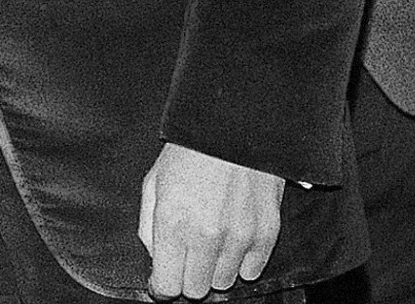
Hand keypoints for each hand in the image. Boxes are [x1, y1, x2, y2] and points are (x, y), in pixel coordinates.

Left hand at [137, 141, 282, 298]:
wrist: (233, 127)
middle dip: (187, 276)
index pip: (167, 287)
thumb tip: (155, 260)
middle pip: (195, 290)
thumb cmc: (189, 153)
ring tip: (211, 239)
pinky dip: (242, 261)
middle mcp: (206, 236)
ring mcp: (239, 236)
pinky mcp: (266, 232)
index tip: (163, 278)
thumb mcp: (153, 184)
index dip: (162, 286)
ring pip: (223, 282)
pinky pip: (252, 271)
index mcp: (172, 224)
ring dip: (214, 268)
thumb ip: (148, 228)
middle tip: (187, 255)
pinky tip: (233, 238)